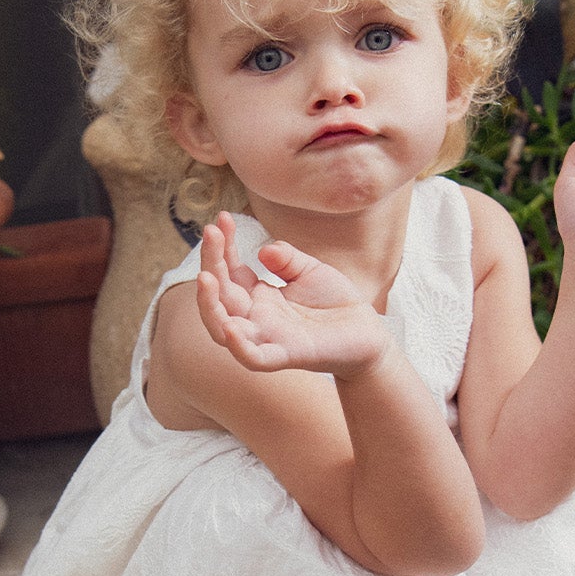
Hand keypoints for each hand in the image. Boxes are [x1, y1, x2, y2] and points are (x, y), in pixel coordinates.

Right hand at [195, 211, 390, 376]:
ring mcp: (268, 338)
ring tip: (205, 277)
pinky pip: (255, 357)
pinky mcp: (287, 355)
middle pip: (220, 295)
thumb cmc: (336, 304)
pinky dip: (239, 346)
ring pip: (223, 329)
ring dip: (209, 305)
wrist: (369, 333)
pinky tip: (229, 326)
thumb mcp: (309, 270)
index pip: (229, 272)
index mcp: (258, 298)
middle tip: (211, 232)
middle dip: (211, 263)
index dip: (222, 246)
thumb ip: (286, 258)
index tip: (223, 218)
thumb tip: (263, 249)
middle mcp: (256, 319)